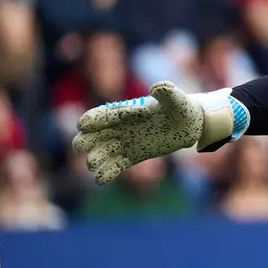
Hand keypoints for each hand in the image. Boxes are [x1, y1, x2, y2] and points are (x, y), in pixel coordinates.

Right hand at [72, 82, 205, 184]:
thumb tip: (156, 88)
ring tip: (92, 165)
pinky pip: (117, 165)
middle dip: (86, 139)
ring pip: (104, 151)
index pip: (105, 114)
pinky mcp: (133, 156)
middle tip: (79, 146)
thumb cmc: (180, 107)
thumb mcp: (176, 98)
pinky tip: (100, 180)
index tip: (83, 125)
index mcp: (126, 110)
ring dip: (96, 158)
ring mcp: (126, 142)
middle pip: (97, 133)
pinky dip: (108, 172)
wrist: (188, 125)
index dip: (94, 119)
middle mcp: (121, 126)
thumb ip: (166, 92)